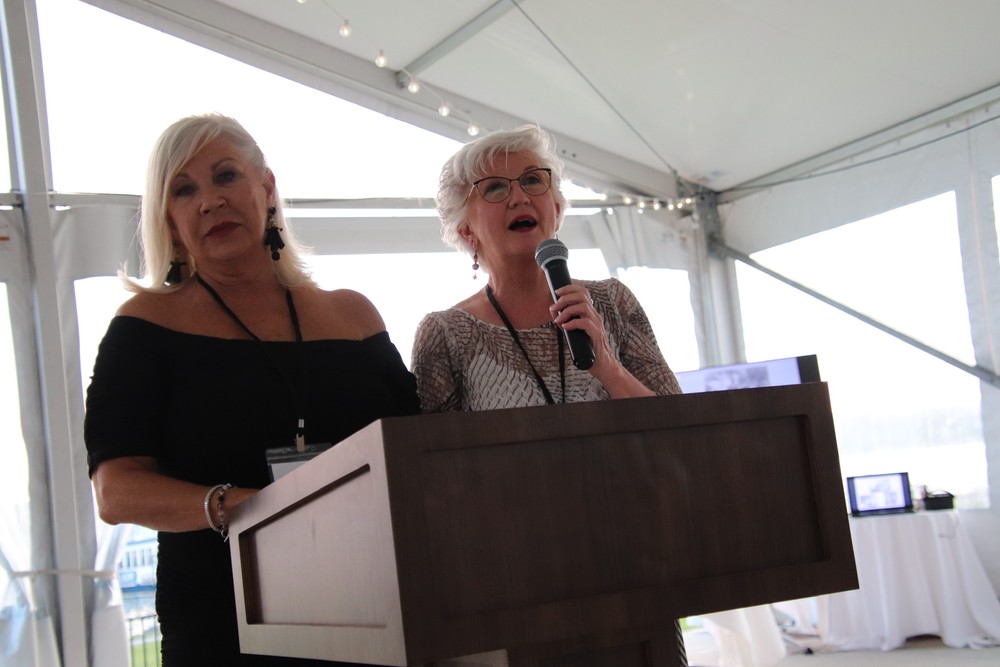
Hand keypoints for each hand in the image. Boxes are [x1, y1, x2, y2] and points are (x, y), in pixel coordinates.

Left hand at [549, 284, 655, 398]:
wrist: (602, 364)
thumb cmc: (587, 347)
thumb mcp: (575, 330)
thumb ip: (567, 320)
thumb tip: (554, 311)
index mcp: (590, 312)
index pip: (583, 292)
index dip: (569, 288)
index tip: (556, 292)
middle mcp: (595, 315)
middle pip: (582, 296)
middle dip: (565, 298)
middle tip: (554, 307)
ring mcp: (597, 324)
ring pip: (583, 307)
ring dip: (567, 310)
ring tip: (558, 319)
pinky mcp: (596, 334)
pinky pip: (585, 323)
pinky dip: (572, 323)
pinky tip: (565, 327)